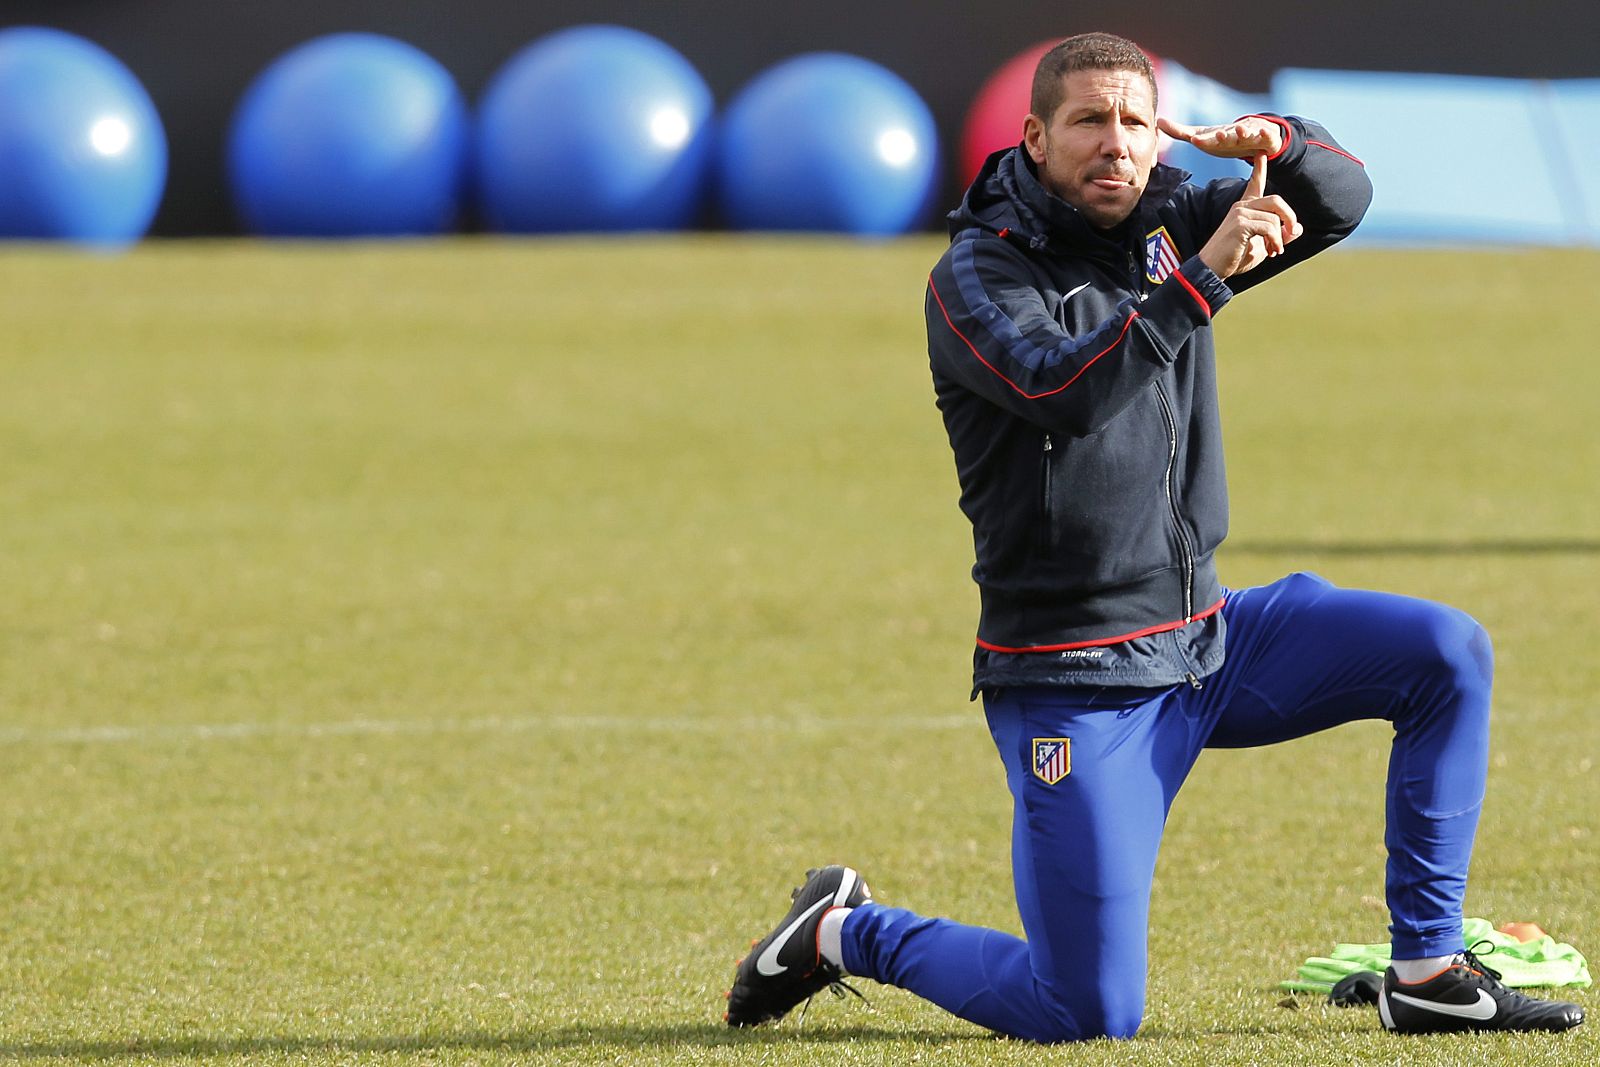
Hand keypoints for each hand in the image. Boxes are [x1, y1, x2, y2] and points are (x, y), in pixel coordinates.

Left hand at [1158, 115, 1283, 158]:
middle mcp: (1233, 133)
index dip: (1203, 140)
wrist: (1255, 135)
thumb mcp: (1202, 136)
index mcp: (1218, 136)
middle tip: (1219, 134)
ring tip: (1241, 131)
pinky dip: (1266, 134)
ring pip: (1247, 134)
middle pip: (1227, 136)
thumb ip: (1180, 132)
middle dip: (1223, 135)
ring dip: (1244, 132)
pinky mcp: (1265, 138)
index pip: (1208, 139)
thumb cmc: (1223, 138)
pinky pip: (1267, 137)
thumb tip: (1157, 121)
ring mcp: (1250, 134)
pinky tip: (1265, 133)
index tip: (1194, 140)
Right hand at [1196, 154, 1301, 278]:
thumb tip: (1297, 228)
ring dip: (1280, 237)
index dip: (1260, 168)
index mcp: (1245, 208)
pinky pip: (1269, 227)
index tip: (1262, 153)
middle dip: (1289, 218)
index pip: (1255, 184)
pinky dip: (1275, 241)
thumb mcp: (1263, 246)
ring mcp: (1240, 213)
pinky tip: (1271, 251)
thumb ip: (1280, 236)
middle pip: (1277, 201)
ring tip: (1274, 251)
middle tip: (1289, 235)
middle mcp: (1242, 207)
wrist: (1212, 270)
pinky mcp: (1240, 224)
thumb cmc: (1234, 258)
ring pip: (1275, 217)